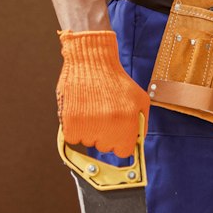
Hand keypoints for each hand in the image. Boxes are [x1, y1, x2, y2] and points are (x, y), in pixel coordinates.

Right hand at [57, 30, 149, 157]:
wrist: (91, 61)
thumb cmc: (116, 80)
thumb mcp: (140, 99)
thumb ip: (141, 123)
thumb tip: (137, 143)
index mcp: (128, 122)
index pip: (123, 151)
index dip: (120, 142)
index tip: (117, 134)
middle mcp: (109, 125)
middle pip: (105, 147)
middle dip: (105, 135)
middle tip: (103, 114)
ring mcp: (89, 124)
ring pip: (88, 142)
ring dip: (89, 130)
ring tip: (92, 108)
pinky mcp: (71, 121)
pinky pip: (72, 138)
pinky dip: (74, 128)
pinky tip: (81, 111)